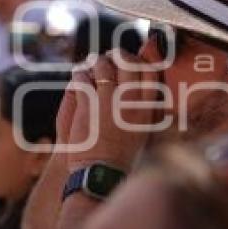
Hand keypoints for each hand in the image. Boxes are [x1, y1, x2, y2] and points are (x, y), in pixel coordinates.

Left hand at [61, 50, 161, 170]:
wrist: (101, 172)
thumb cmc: (122, 154)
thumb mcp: (143, 130)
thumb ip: (144, 106)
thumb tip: (143, 88)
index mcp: (146, 106)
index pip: (149, 70)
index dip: (138, 60)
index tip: (130, 61)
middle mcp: (130, 99)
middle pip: (127, 61)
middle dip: (117, 56)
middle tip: (109, 59)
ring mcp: (109, 100)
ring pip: (103, 65)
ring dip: (95, 63)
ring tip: (91, 68)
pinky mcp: (88, 104)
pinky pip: (83, 77)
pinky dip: (79, 74)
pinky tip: (79, 78)